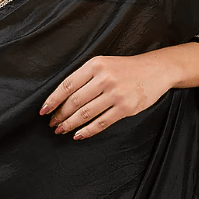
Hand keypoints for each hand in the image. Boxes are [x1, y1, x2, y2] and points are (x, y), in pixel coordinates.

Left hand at [39, 48, 175, 139]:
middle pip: (74, 101)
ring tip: (61, 130)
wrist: (155, 70)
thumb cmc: (126, 68)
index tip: (43, 111)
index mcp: (96, 64)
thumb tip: (62, 97)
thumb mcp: (104, 63)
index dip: (53, 100)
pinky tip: (78, 135)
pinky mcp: (125, 108)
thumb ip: (85, 76)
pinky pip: (101, 123)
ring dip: (70, 124)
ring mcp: (115, 94)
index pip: (67, 85)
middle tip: (52, 123)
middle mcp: (104, 78)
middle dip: (60, 115)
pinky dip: (87, 131)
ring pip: (85, 114)